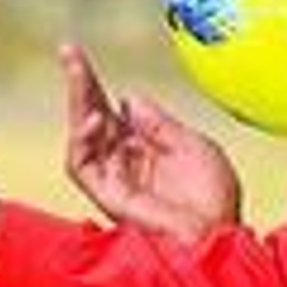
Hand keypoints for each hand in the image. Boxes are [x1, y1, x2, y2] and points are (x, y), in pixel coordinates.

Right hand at [61, 42, 241, 239]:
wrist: (218, 236)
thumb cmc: (215, 199)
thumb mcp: (194, 146)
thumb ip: (161, 124)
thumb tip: (129, 100)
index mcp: (146, 150)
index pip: (114, 111)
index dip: (99, 84)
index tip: (83, 53)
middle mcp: (126, 164)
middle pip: (93, 118)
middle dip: (80, 85)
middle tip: (69, 51)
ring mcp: (115, 181)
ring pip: (82, 138)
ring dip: (77, 104)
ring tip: (79, 73)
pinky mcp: (107, 197)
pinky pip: (81, 167)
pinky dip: (81, 141)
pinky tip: (93, 118)